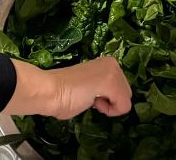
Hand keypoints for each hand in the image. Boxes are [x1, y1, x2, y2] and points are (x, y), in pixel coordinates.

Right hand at [3, 57, 131, 118]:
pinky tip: (94, 103)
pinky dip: (110, 111)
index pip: (120, 88)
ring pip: (126, 100)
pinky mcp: (111, 82)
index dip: (107, 97)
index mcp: (106, 63)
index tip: (90, 94)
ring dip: (109, 106)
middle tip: (89, 97)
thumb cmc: (63, 93)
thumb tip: (107, 98)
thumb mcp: (89, 87)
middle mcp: (112, 63)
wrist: (50, 91)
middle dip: (110, 101)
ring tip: (90, 99)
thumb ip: (101, 90)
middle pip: (126, 94)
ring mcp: (112, 71)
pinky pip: (124, 106)